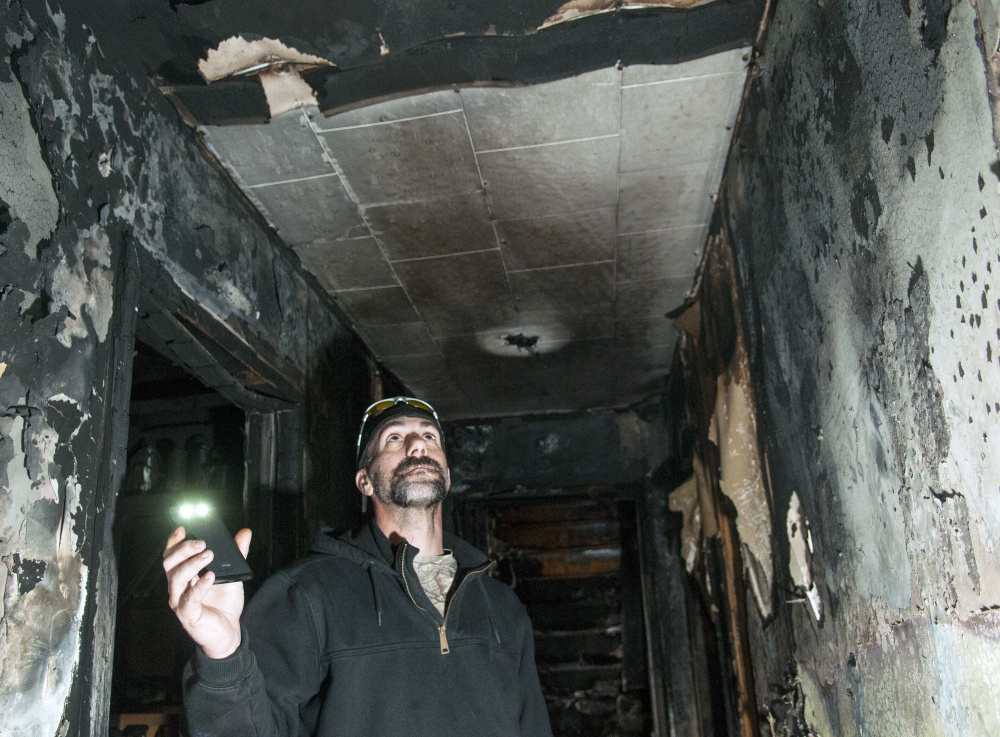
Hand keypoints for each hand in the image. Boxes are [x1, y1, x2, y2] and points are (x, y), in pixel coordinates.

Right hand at [163, 526, 251, 659]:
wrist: (228, 631)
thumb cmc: (224, 603)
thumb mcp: (232, 574)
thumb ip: (237, 554)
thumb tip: (245, 533)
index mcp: (184, 575)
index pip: (172, 556)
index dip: (174, 542)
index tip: (183, 528)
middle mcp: (178, 587)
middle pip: (169, 563)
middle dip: (183, 549)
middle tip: (202, 542)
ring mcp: (180, 601)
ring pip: (176, 578)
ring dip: (191, 563)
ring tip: (208, 554)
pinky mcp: (188, 614)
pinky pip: (189, 598)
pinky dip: (199, 586)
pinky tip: (210, 576)